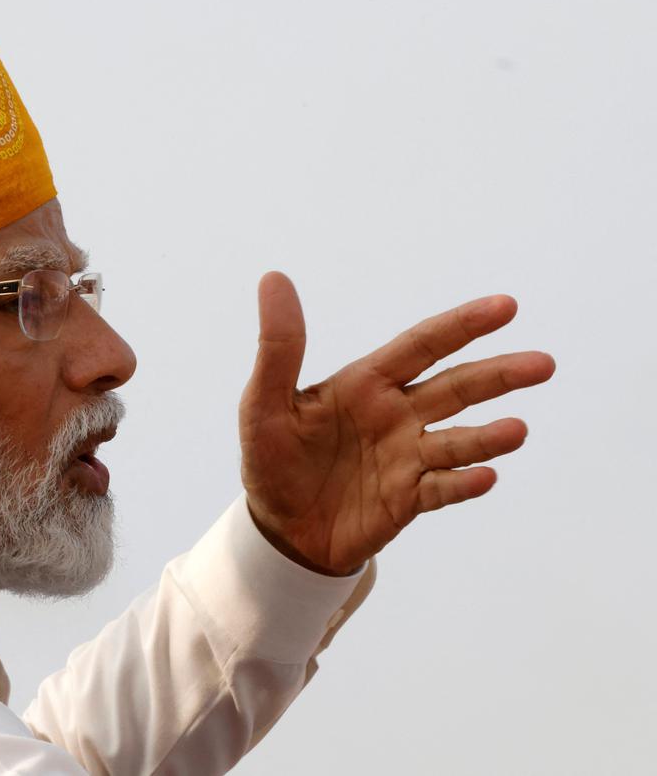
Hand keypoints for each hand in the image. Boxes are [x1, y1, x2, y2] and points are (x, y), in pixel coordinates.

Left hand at [238, 272, 555, 575]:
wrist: (278, 529)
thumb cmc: (271, 458)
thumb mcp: (264, 402)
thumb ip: (279, 346)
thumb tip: (274, 278)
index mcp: (366, 384)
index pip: (422, 345)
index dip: (462, 325)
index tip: (506, 306)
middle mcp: (396, 416)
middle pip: (456, 388)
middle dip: (499, 376)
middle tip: (544, 364)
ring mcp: (406, 459)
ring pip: (457, 442)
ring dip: (488, 436)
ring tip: (517, 430)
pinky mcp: (407, 501)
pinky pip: (441, 490)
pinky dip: (462, 483)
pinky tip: (484, 477)